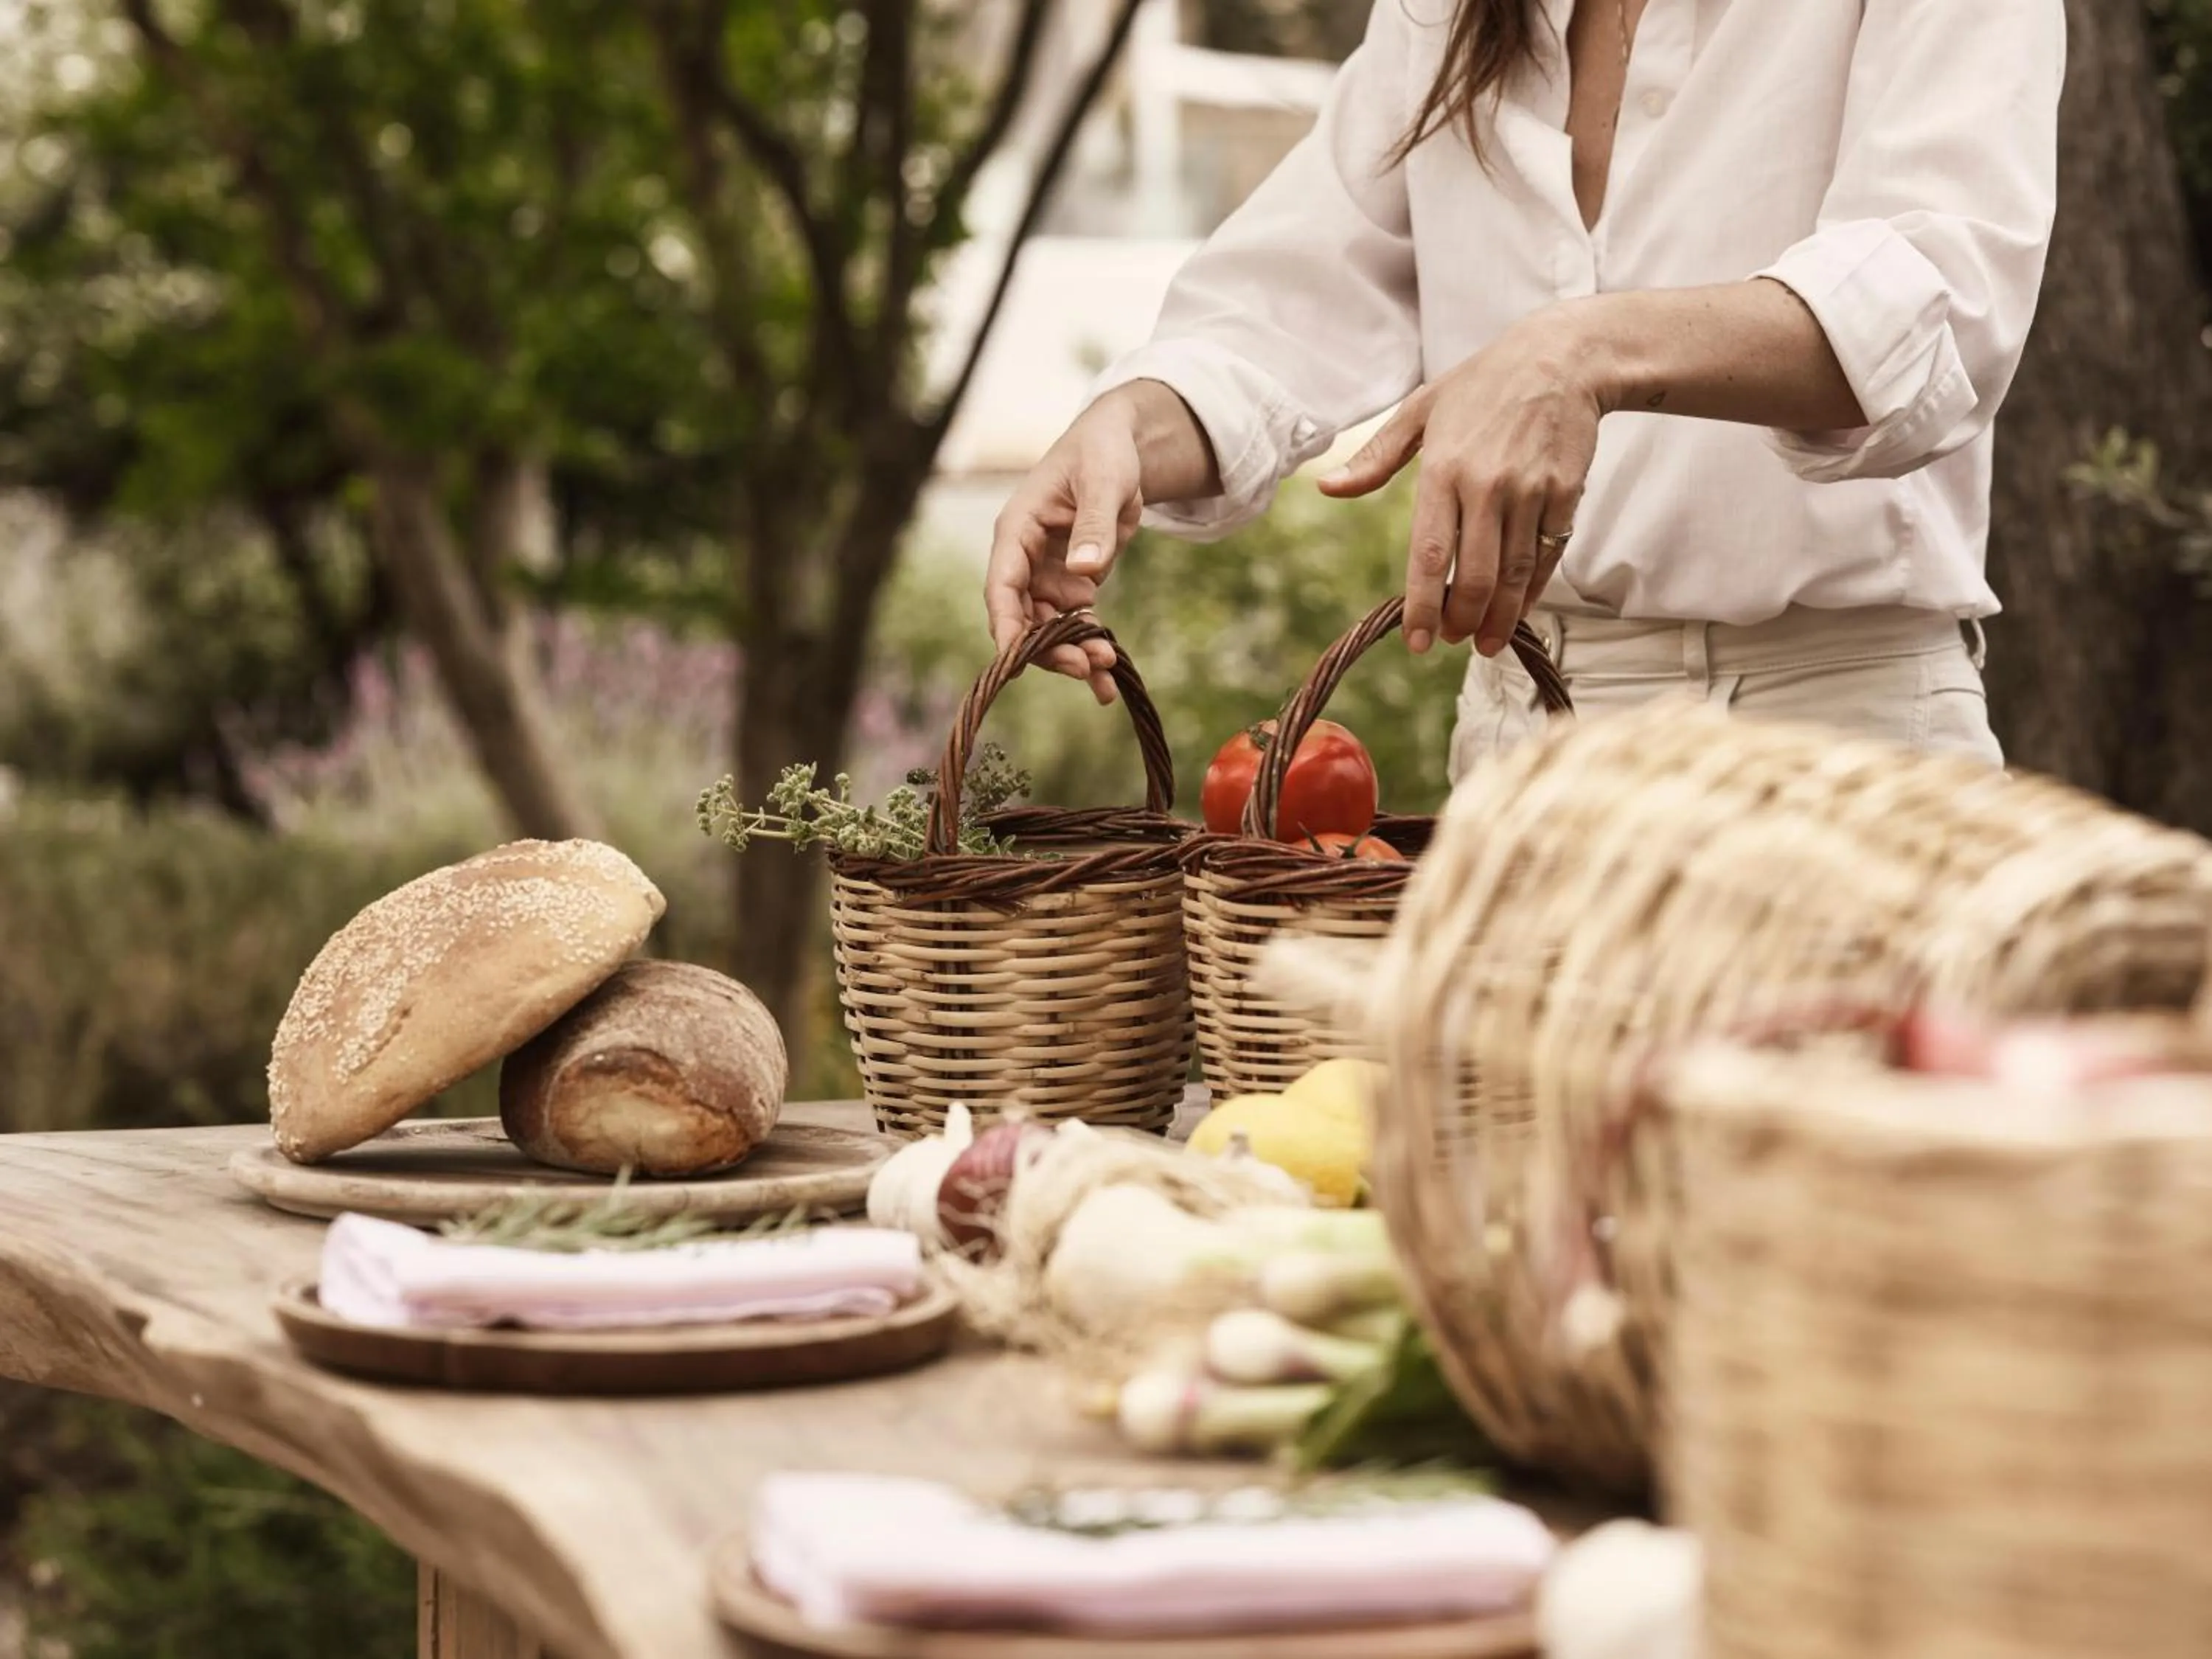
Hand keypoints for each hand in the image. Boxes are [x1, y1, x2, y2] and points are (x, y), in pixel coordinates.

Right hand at [984, 381, 1217, 703]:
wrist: (1120, 449)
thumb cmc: (1103, 454)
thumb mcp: (1104, 482)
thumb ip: (1094, 526)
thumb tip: (1085, 571)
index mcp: (1017, 530)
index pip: (1001, 584)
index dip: (1006, 624)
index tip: (1017, 660)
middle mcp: (1025, 559)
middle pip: (1022, 617)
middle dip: (1048, 648)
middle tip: (1085, 667)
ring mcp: (1047, 576)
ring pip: (1048, 630)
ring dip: (1073, 653)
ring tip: (1107, 670)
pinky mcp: (1072, 586)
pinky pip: (1074, 627)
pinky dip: (1089, 650)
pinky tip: (1108, 681)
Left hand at [1319, 308, 1600, 656]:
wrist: (1564, 358)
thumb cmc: (1483, 384)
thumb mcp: (1421, 409)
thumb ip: (1375, 458)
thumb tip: (1327, 488)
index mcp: (1443, 468)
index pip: (1430, 554)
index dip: (1424, 606)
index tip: (1419, 642)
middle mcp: (1487, 485)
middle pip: (1475, 575)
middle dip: (1462, 619)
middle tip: (1453, 640)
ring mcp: (1530, 492)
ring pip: (1514, 574)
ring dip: (1499, 617)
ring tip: (1485, 642)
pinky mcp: (1566, 494)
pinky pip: (1546, 556)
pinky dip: (1532, 591)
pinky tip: (1518, 610)